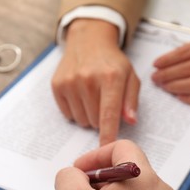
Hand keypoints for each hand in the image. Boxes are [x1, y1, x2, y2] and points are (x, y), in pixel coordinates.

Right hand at [52, 19, 139, 145]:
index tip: (107, 148)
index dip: (108, 134)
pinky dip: (76, 110)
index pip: (109, 114)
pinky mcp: (57, 86)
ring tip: (91, 97)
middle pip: (94, 122)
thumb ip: (132, 100)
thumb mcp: (130, 76)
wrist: (88, 41)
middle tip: (103, 103)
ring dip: (88, 115)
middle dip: (100, 119)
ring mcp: (70, 82)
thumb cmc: (111, 62)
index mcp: (111, 77)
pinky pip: (68, 114)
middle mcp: (88, 79)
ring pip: (81, 121)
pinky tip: (80, 95)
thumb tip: (130, 121)